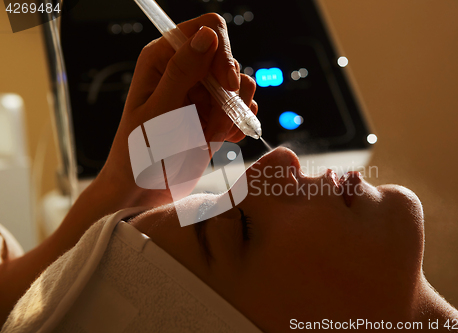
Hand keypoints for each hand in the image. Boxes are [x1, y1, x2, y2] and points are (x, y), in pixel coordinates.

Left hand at [97, 13, 257, 206]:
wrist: (143, 193)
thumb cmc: (140, 153)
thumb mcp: (159, 111)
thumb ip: (183, 71)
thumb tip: (208, 33)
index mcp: (163, 59)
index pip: (207, 30)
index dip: (222, 54)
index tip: (226, 85)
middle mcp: (185, 71)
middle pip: (229, 60)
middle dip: (227, 95)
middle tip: (211, 125)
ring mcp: (202, 94)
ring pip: (241, 86)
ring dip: (232, 114)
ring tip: (209, 137)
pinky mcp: (214, 115)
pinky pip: (242, 109)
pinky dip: (236, 126)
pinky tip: (219, 142)